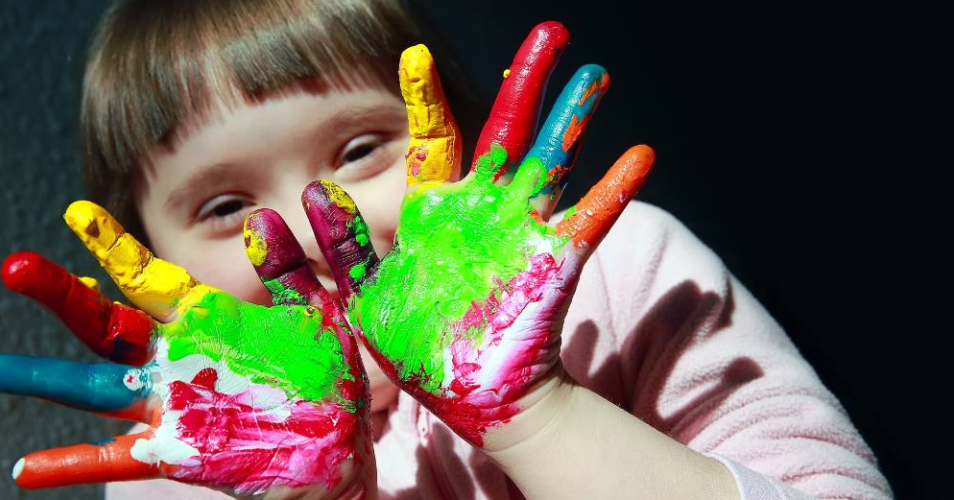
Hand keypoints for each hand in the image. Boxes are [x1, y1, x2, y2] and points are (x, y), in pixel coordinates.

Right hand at [0, 202, 372, 498]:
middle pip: (105, 324)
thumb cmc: (326, 377)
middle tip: (13, 267)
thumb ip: (289, 270)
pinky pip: (117, 459)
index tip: (75, 213)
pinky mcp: (177, 451)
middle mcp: (174, 358)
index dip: (111, 247)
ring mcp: (170, 404)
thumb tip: (261, 221)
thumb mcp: (315, 314)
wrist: (339, 446)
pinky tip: (26, 469)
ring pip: (94, 387)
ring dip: (42, 377)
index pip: (146, 277)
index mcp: (204, 320)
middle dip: (61, 296)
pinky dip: (73, 463)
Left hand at [299, 22, 653, 447]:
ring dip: (573, 118)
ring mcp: (523, 231)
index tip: (416, 54)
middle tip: (549, 32)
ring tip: (595, 74)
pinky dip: (613, 190)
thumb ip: (341, 249)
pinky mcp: (555, 263)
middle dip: (527, 81)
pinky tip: (639, 155)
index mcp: (434, 211)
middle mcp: (483, 209)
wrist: (471, 397)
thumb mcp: (363, 299)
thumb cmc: (416, 350)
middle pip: (506, 130)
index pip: (432, 140)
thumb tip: (314, 192)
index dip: (427, 97)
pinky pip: (589, 220)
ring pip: (552, 160)